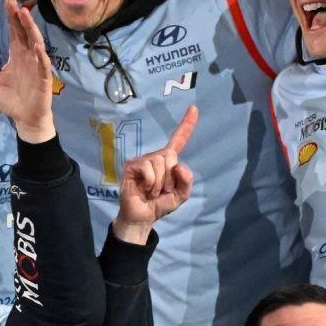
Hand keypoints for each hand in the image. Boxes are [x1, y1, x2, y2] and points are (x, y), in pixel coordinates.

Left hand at [0, 0, 54, 142]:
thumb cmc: (11, 98)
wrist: (25, 118)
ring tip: (23, 14)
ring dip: (30, 28)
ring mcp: (37, 65)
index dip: (10, 14)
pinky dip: (41, 55)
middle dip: (19, 14)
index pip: (13, 30)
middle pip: (24, 31)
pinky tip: (37, 46)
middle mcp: (28, 55)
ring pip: (35, 42)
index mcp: (16, 54)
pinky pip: (43, 65)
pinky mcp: (43, 78)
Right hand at [113, 106, 197, 242]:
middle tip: (162, 190)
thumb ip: (187, 181)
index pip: (178, 140)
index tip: (194, 108)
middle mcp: (155, 157)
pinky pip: (148, 168)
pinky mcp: (131, 166)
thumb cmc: (160, 204)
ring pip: (159, 162)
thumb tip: (179, 166)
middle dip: (169, 176)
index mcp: (168, 161)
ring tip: (152, 191)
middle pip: (170, 155)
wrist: (142, 217)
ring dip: (159, 182)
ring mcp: (142, 160)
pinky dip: (150, 181)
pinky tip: (144, 188)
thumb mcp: (181, 195)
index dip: (187, 125)